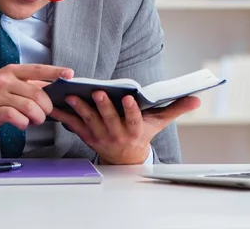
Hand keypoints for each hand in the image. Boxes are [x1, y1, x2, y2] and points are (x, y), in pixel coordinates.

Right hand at [0, 64, 73, 132]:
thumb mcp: (6, 82)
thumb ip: (26, 84)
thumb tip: (49, 88)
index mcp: (12, 71)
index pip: (38, 69)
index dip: (55, 72)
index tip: (69, 74)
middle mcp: (6, 80)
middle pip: (37, 92)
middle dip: (47, 106)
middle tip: (46, 113)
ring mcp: (0, 95)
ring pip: (30, 106)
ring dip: (37, 117)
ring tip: (34, 120)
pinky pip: (17, 117)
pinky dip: (24, 124)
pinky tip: (22, 124)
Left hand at [49, 91, 199, 164]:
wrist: (125, 158)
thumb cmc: (141, 133)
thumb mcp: (159, 122)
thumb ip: (175, 108)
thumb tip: (196, 98)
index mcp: (134, 130)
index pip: (134, 120)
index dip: (132, 110)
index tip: (130, 98)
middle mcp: (116, 134)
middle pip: (109, 119)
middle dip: (103, 106)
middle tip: (98, 93)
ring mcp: (99, 135)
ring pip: (89, 121)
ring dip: (80, 108)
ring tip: (72, 95)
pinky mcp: (85, 134)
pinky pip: (72, 125)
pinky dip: (62, 115)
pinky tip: (53, 105)